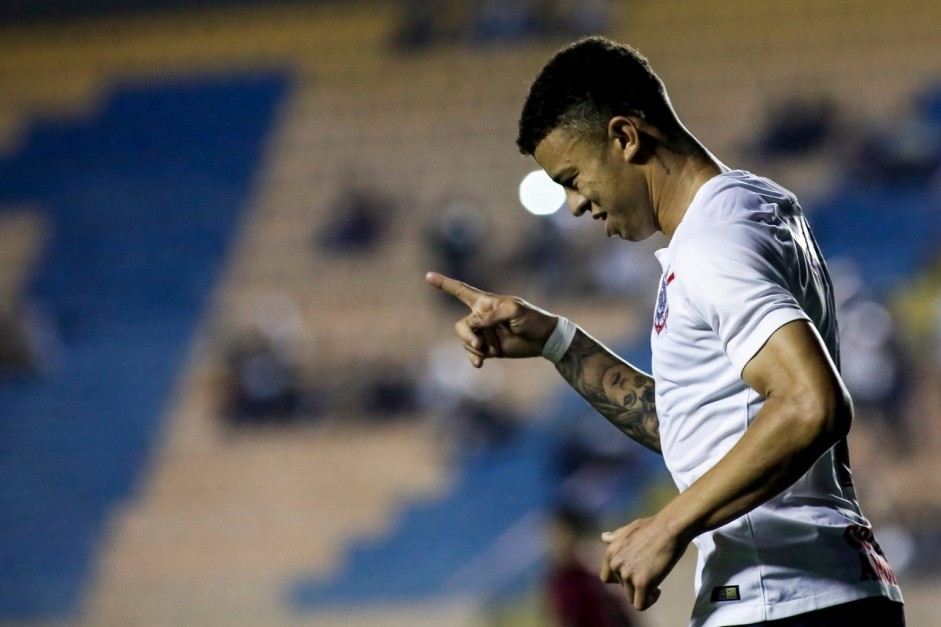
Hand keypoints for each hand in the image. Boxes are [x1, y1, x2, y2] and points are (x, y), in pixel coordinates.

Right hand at [425, 271, 557, 367]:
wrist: (544, 340)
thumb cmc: (533, 319)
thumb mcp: (514, 311)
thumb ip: (492, 316)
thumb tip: (473, 325)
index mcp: (486, 303)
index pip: (461, 291)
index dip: (444, 284)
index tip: (428, 276)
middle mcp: (482, 317)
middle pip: (461, 326)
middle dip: (466, 336)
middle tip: (479, 345)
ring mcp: (484, 333)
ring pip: (465, 341)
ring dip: (474, 348)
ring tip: (489, 351)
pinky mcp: (489, 349)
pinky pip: (473, 354)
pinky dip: (474, 358)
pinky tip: (479, 364)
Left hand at [600, 516, 685, 610]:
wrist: (669, 528)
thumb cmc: (652, 527)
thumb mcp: (627, 529)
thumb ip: (615, 537)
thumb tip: (604, 537)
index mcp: (610, 552)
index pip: (607, 577)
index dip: (620, 578)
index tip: (634, 573)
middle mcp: (615, 564)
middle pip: (622, 587)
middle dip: (634, 583)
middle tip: (648, 574)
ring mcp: (628, 575)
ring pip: (631, 596)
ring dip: (643, 592)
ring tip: (655, 580)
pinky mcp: (642, 584)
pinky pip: (641, 604)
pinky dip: (649, 601)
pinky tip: (657, 590)